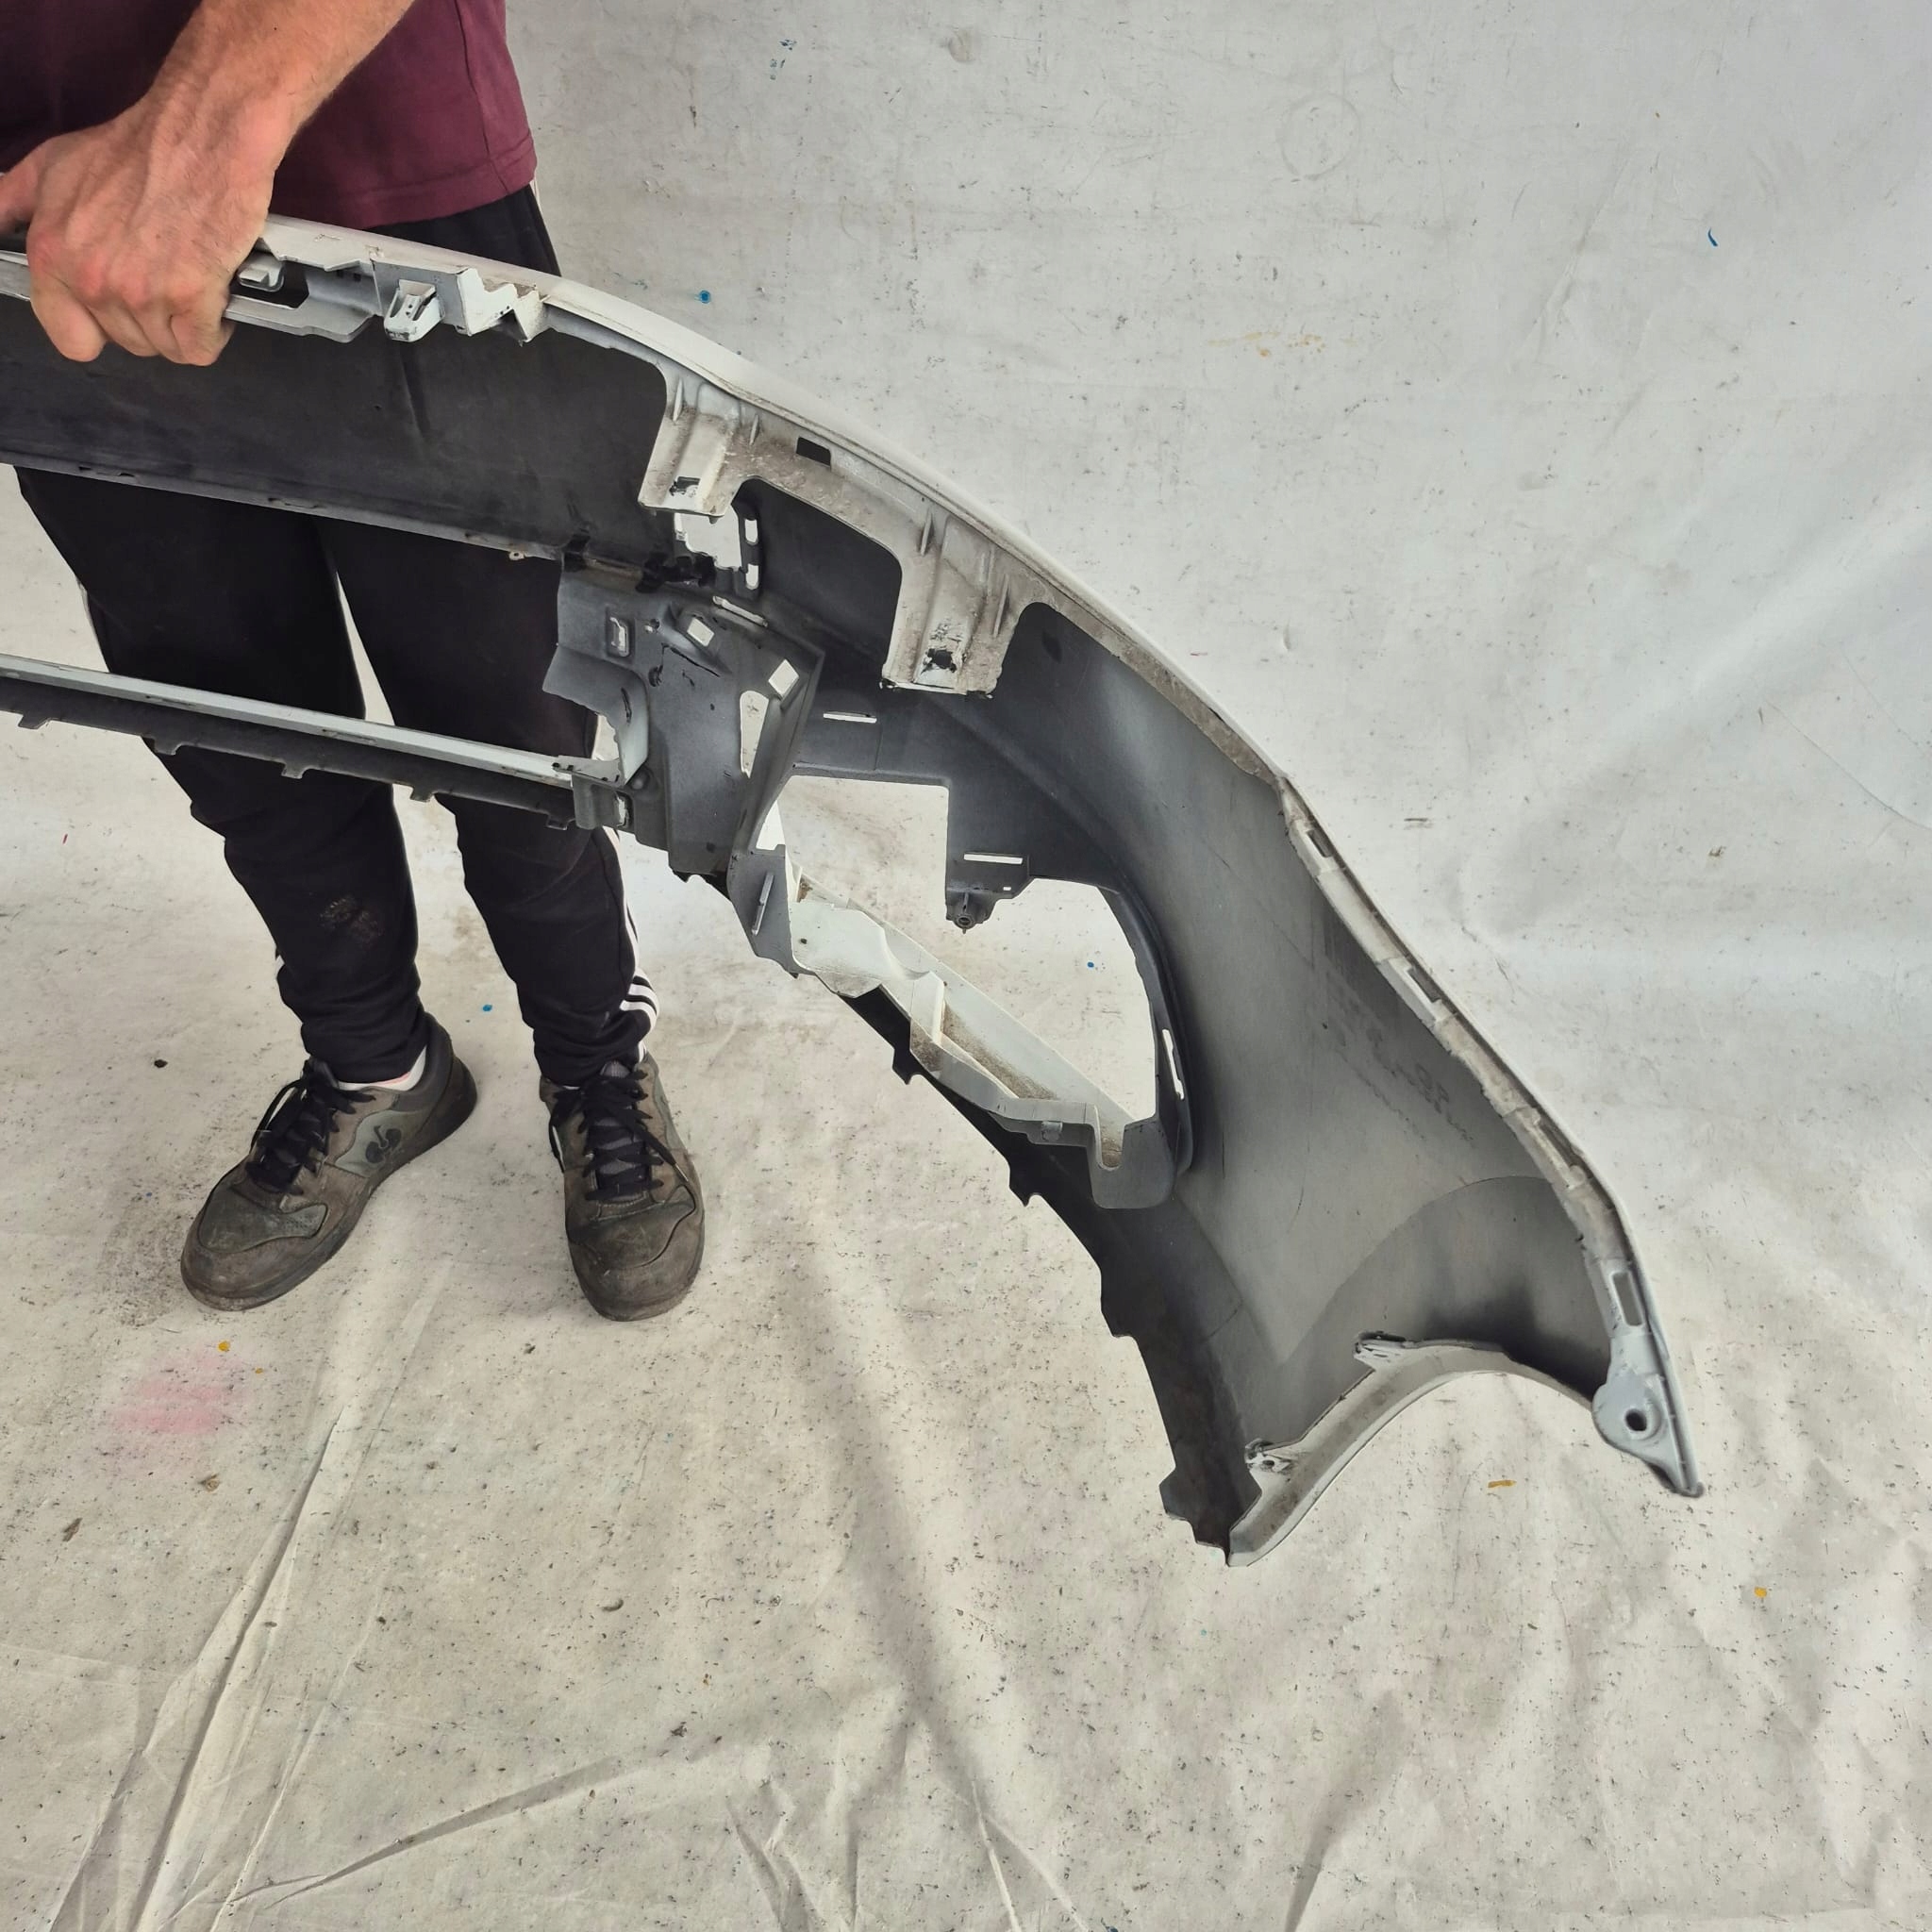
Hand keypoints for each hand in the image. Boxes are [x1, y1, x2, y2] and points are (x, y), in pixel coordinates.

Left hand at [0, 92, 279, 365]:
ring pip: (168, 349)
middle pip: (129, 343)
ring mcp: (140, 292)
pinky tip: (213, 290)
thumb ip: (14, 203)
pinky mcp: (189, 298)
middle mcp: (90, 278)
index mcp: (53, 254)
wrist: (201, 135)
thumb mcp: (52, 165)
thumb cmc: (136, 148)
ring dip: (185, 322)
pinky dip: (214, 328)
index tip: (117, 307)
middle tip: (164, 273)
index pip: (70, 338)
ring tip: (190, 274)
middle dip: (151, 319)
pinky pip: (200, 348)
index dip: (100, 329)